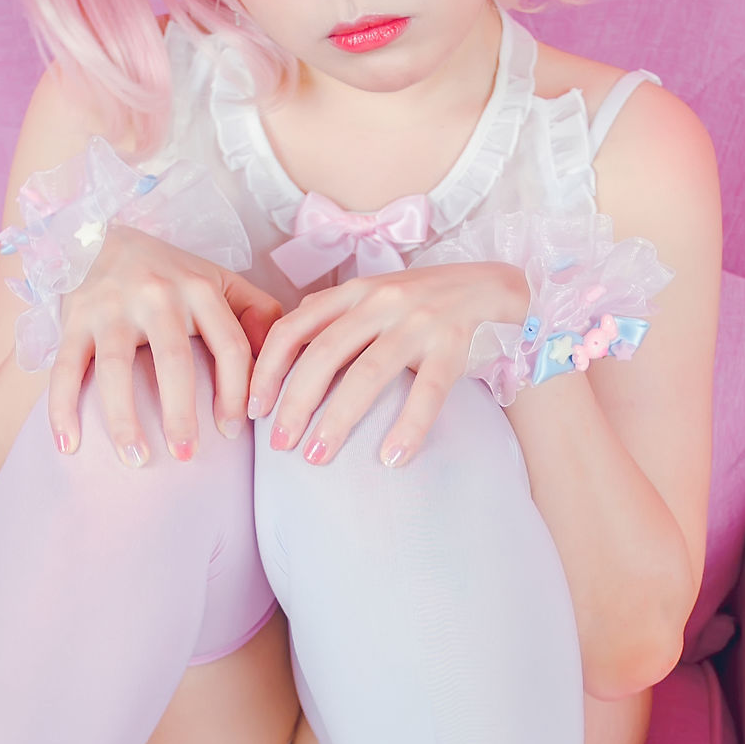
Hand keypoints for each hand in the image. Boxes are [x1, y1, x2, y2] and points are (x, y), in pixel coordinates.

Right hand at [48, 225, 282, 463]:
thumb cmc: (169, 273)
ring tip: (136, 459)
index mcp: (199, 288)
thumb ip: (257, 313)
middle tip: (187, 457)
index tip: (233, 432)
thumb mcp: (218, 280)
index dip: (236, 392)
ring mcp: (110, 307)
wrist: (100, 236)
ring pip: (115, 369)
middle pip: (172, 360)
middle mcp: (155, 294)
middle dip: (181, 414)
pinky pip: (65, 368)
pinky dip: (62, 408)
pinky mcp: (74, 319)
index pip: (229, 346)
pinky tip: (69, 445)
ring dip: (123, 419)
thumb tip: (284, 360)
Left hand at [248, 261, 529, 465]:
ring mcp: (418, 322)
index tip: (255, 407)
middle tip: (279, 444)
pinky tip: (391, 458)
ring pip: (368, 374)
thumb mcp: (372, 295)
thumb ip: (332, 315)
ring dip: (338, 419)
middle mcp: (382, 301)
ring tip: (317, 456)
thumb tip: (283, 348)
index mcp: (355, 291)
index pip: (295, 326)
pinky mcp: (453, 346)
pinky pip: (428, 392)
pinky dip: (408, 427)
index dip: (268, 368)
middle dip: (295, 401)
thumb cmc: (421, 299)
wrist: (490, 284)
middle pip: (324, 354)